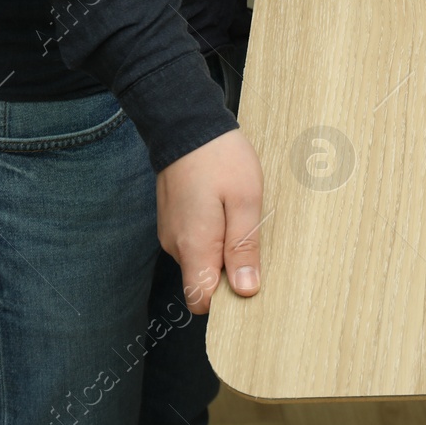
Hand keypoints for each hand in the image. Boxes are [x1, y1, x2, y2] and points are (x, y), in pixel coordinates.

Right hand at [156, 128, 264, 313]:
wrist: (186, 124)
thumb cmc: (220, 159)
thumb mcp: (245, 201)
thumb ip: (244, 247)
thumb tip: (245, 290)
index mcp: (194, 246)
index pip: (200, 300)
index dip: (226, 301)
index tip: (250, 284)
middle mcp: (176, 246)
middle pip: (202, 282)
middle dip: (229, 273)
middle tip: (253, 239)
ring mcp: (172, 232)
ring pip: (200, 261)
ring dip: (223, 251)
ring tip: (241, 217)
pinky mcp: (174, 220)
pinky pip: (195, 242)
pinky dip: (213, 236)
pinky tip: (227, 211)